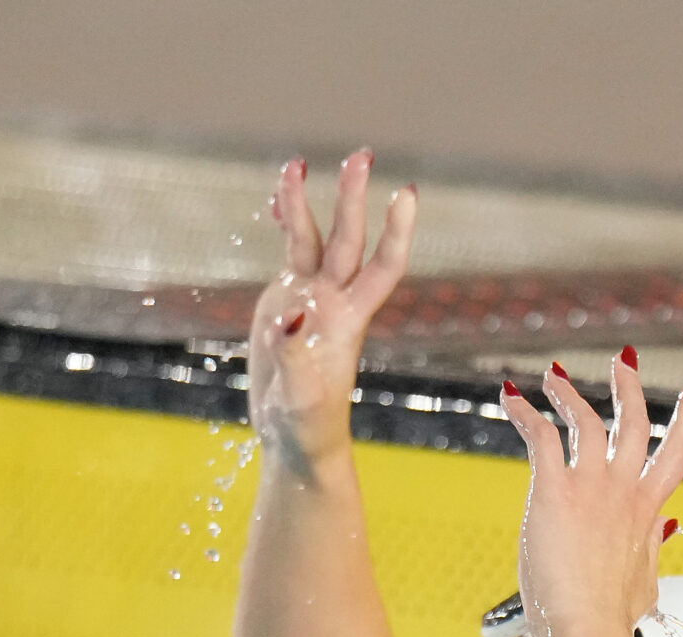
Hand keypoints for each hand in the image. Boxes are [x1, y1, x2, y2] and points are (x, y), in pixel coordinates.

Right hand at [247, 149, 417, 477]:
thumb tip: (290, 314)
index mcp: (350, 319)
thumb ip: (296, 356)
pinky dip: (284, 224)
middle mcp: (335, 299)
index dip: (395, 231)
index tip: (405, 194)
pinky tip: (277, 197)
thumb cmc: (307, 425)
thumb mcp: (301, 397)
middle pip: (348, 239)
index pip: (383, 265)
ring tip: (294, 163)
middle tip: (361, 155)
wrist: (295, 435)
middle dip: (353, 198)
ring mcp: (310, 296)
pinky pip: (288, 252)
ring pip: (311, 238)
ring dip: (304, 202)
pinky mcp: (285, 300)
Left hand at [500, 355, 682, 634]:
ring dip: (569, 393)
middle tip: (624, 362)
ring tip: (553, 377)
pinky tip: (512, 396)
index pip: (676, 452)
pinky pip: (540, 436)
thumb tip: (668, 526)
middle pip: (634, 423)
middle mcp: (623, 490)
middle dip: (629, 387)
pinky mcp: (553, 492)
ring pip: (586, 421)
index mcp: (647, 510)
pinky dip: (525, 411)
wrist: (588, 629)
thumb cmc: (613, 618)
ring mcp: (590, 488)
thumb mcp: (645, 582)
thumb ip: (652, 547)